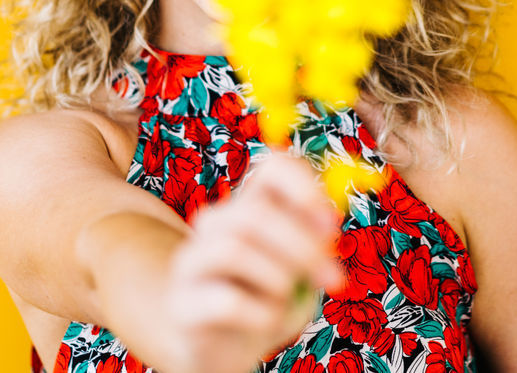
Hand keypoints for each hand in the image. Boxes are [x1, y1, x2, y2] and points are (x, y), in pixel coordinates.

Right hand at [160, 150, 346, 372]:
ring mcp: (191, 262)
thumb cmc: (264, 301)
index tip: (331, 224)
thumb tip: (327, 227)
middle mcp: (214, 224)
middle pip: (254, 213)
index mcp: (247, 205)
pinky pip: (228, 301)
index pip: (273, 167)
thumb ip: (313, 245)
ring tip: (286, 300)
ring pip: (235, 249)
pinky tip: (268, 322)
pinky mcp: (183, 304)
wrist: (217, 349)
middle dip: (304, 247)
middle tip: (333, 278)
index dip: (304, 187)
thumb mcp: (299, 271)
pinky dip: (262, 315)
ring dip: (279, 279)